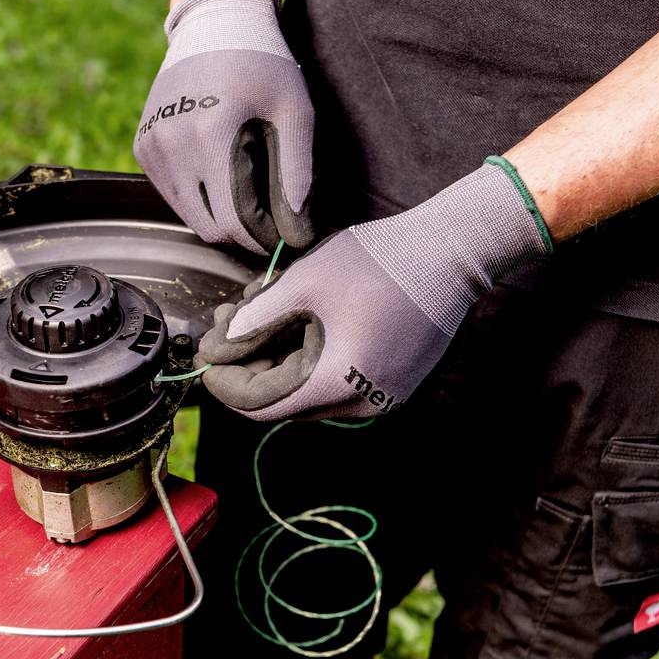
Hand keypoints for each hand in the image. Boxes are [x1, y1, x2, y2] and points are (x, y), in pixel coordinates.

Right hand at [133, 0, 313, 253]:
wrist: (214, 27)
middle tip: (267, 219)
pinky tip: (218, 173)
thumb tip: (297, 232)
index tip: (283, 239)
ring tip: (245, 192)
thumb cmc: (263, 67)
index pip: (234, 219)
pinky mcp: (143, 148)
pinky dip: (197, 198)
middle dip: (242, 233)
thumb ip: (298, 172)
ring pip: (189, 217)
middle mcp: (174, 144)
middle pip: (209, 227)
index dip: (262, 238)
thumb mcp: (295, 111)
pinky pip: (173, 196)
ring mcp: (153, 147)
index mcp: (213, 134)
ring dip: (219, 217)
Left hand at [197, 163, 550, 420]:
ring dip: (277, 362)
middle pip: (284, 402)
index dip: (226, 383)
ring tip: (257, 315)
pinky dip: (308, 361)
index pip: (262, 405)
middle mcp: (360, 405)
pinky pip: (336, 384)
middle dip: (248, 367)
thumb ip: (257, 319)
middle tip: (227, 326)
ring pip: (308, 393)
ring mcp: (381, 399)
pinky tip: (294, 324)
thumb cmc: (381, 261)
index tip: (206, 354)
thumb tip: (221, 344)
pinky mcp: (393, 385)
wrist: (452, 253)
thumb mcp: (306, 283)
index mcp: (337, 384)